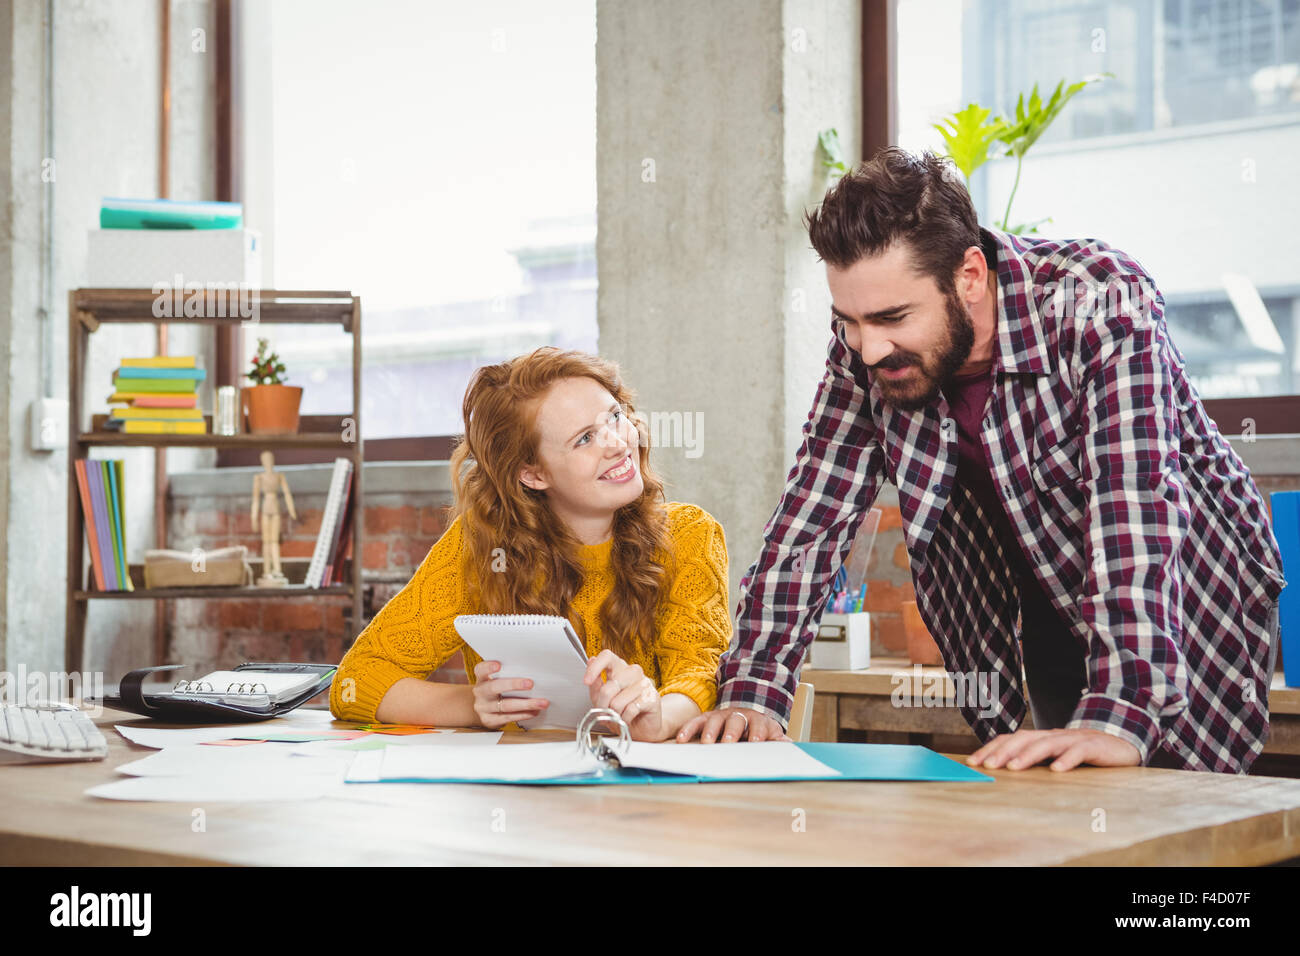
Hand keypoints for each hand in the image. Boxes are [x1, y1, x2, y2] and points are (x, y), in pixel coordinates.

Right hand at [471, 660, 548, 729]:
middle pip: (494, 687)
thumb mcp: (496, 679)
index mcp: (482, 678)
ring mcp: (484, 707)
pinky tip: (534, 712)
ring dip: (526, 704)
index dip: (488, 667)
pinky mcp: (489, 720)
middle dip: (514, 685)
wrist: (482, 709)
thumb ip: (508, 674)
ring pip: (505, 705)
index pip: (481, 670)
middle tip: (531, 683)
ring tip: (542, 702)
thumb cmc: (495, 690)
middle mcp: (480, 692)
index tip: (498, 665)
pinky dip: (523, 714)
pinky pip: (508, 717)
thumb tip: (533, 670)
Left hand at [583, 650, 664, 740]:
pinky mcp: (652, 698)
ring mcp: (644, 684)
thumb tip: (590, 660)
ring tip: (617, 717)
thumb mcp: (603, 698)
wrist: (642, 726)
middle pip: (611, 684)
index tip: (586, 681)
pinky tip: (626, 719)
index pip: (607, 656)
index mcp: (620, 668)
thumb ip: (596, 682)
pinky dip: (624, 719)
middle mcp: (634, 672)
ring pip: (618, 701)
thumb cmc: (623, 710)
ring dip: (614, 714)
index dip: (595, 668)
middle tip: (603, 713)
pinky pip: (630, 710)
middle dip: (602, 704)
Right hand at [677, 707, 790, 742]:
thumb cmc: (758, 727)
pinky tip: (681, 739)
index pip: (759, 724)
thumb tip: (790, 745)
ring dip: (711, 731)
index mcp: (757, 720)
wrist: (746, 707)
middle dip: (732, 732)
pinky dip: (688, 729)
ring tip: (707, 743)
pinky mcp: (707, 718)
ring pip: (715, 721)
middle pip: (736, 721)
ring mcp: (721, 716)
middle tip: (728, 743)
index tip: (756, 740)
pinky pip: (696, 722)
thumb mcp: (771, 731)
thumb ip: (778, 740)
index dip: (757, 731)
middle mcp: (738, 715)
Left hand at [966, 728, 1140, 771]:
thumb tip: (1002, 773)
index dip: (991, 748)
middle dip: (1003, 752)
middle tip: (988, 766)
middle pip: (1024, 739)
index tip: (973, 762)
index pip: (1011, 739)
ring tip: (1013, 768)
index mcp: (1041, 737)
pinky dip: (1067, 760)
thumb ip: (1034, 761)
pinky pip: (1078, 752)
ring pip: (1047, 744)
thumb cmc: (1081, 753)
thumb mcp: (1054, 756)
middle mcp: (1053, 735)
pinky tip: (1057, 770)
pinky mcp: (1094, 747)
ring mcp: (1073, 739)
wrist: (1120, 743)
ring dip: (1028, 756)